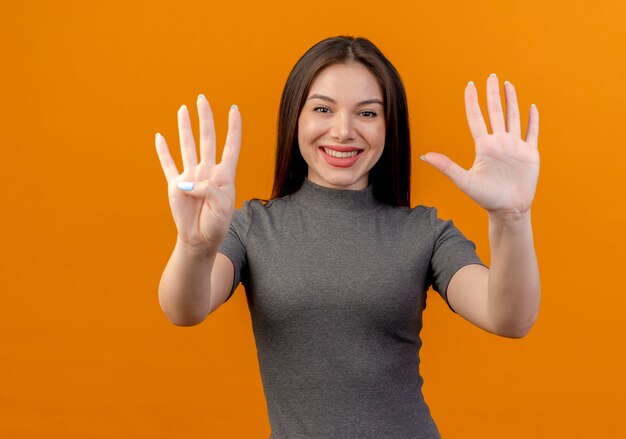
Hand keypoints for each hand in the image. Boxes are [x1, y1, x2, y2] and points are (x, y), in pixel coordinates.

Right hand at [155, 95, 241, 248]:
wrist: (200, 239)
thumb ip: (209, 190)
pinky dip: (163, 151)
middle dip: (205, 118)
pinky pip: (168, 165)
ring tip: (183, 109)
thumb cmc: (216, 224)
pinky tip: (159, 137)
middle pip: (207, 139)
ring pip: (187, 146)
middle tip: (202, 98)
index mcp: (224, 175)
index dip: (233, 128)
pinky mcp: (175, 186)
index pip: (231, 146)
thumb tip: (188, 181)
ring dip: (185, 128)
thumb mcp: (222, 207)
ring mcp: (191, 176)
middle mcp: (207, 171)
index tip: (233, 109)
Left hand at [421, 74, 538, 216]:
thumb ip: (447, 167)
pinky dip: (532, 120)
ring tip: (508, 84)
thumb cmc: (485, 198)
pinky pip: (532, 133)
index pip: (476, 118)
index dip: (473, 102)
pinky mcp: (530, 153)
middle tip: (491, 76)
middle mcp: (499, 142)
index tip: (469, 85)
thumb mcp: (464, 181)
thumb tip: (424, 156)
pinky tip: (531, 107)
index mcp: (484, 146)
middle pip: (495, 112)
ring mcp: (515, 146)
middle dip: (493, 94)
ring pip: (513, 117)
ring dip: (511, 101)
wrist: (508, 210)